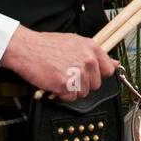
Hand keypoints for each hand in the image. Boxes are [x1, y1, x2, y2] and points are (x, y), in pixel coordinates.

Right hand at [0, 26, 114, 99]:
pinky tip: (54, 82)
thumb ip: (94, 54)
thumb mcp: (75, 42)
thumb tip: (114, 63)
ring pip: (83, 92)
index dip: (98, 74)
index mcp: (92, 48)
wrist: (26, 48)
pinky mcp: (65, 85)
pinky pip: (70, 98)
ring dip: (72, 89)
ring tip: (60, 76)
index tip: (91, 74)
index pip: (108, 70)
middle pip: (95, 84)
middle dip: (83, 83)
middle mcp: (88, 61)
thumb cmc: (47, 45)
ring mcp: (77, 73)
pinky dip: (62, 94)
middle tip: (68, 73)